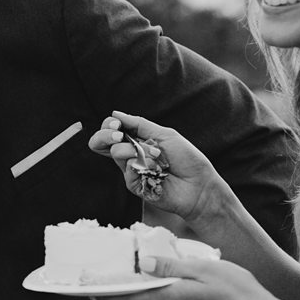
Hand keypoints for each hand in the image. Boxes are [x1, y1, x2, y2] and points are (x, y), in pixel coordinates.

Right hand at [87, 111, 218, 225]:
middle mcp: (130, 154)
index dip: (108, 125)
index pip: (110, 131)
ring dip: (139, 149)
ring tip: (157, 156)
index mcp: (136, 140)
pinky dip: (144, 165)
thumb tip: (115, 114)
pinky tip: (157, 171)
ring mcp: (131, 170)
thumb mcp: (164, 134)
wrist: (199, 184)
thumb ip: (138, 124)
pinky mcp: (134, 185)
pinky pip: (128, 170)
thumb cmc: (186, 158)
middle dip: (105, 135)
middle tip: (118, 135)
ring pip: (117, 153)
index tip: (117, 124)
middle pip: (100, 143)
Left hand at [96, 253, 295, 299]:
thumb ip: (173, 267)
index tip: (88, 292)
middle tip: (96, 288)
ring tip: (121, 285)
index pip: (130, 299)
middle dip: (115, 297)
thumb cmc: (237, 290)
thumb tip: (143, 264)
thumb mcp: (205, 269)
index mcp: (172, 299)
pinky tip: (158, 287)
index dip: (107, 297)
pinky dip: (154, 298)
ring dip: (133, 297)